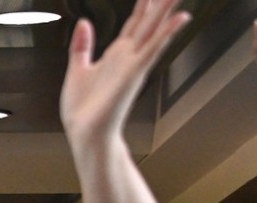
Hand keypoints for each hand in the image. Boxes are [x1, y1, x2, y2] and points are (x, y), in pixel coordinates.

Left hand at [59, 0, 192, 154]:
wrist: (85, 135)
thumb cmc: (83, 111)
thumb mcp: (77, 70)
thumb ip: (81, 46)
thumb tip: (84, 22)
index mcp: (115, 55)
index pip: (134, 23)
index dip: (143, 6)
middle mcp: (127, 57)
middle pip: (148, 22)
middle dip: (160, 4)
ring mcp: (133, 64)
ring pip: (154, 30)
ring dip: (167, 11)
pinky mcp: (134, 74)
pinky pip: (152, 49)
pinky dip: (166, 33)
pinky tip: (179, 19)